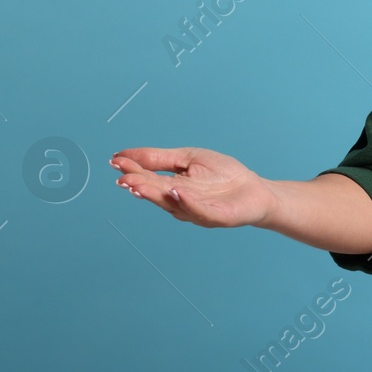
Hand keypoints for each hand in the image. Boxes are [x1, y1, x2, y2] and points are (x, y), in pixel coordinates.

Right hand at [111, 146, 277, 228]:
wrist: (256, 191)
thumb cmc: (222, 175)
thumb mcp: (189, 158)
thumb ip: (159, 158)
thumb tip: (124, 154)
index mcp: (172, 187)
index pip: (149, 178)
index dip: (133, 171)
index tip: (115, 162)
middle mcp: (180, 202)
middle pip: (157, 193)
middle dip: (139, 185)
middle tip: (122, 178)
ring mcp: (197, 210)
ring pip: (173, 204)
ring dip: (156, 195)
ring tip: (139, 186)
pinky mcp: (217, 216)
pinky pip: (200, 211)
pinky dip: (188, 202)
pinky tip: (176, 191)